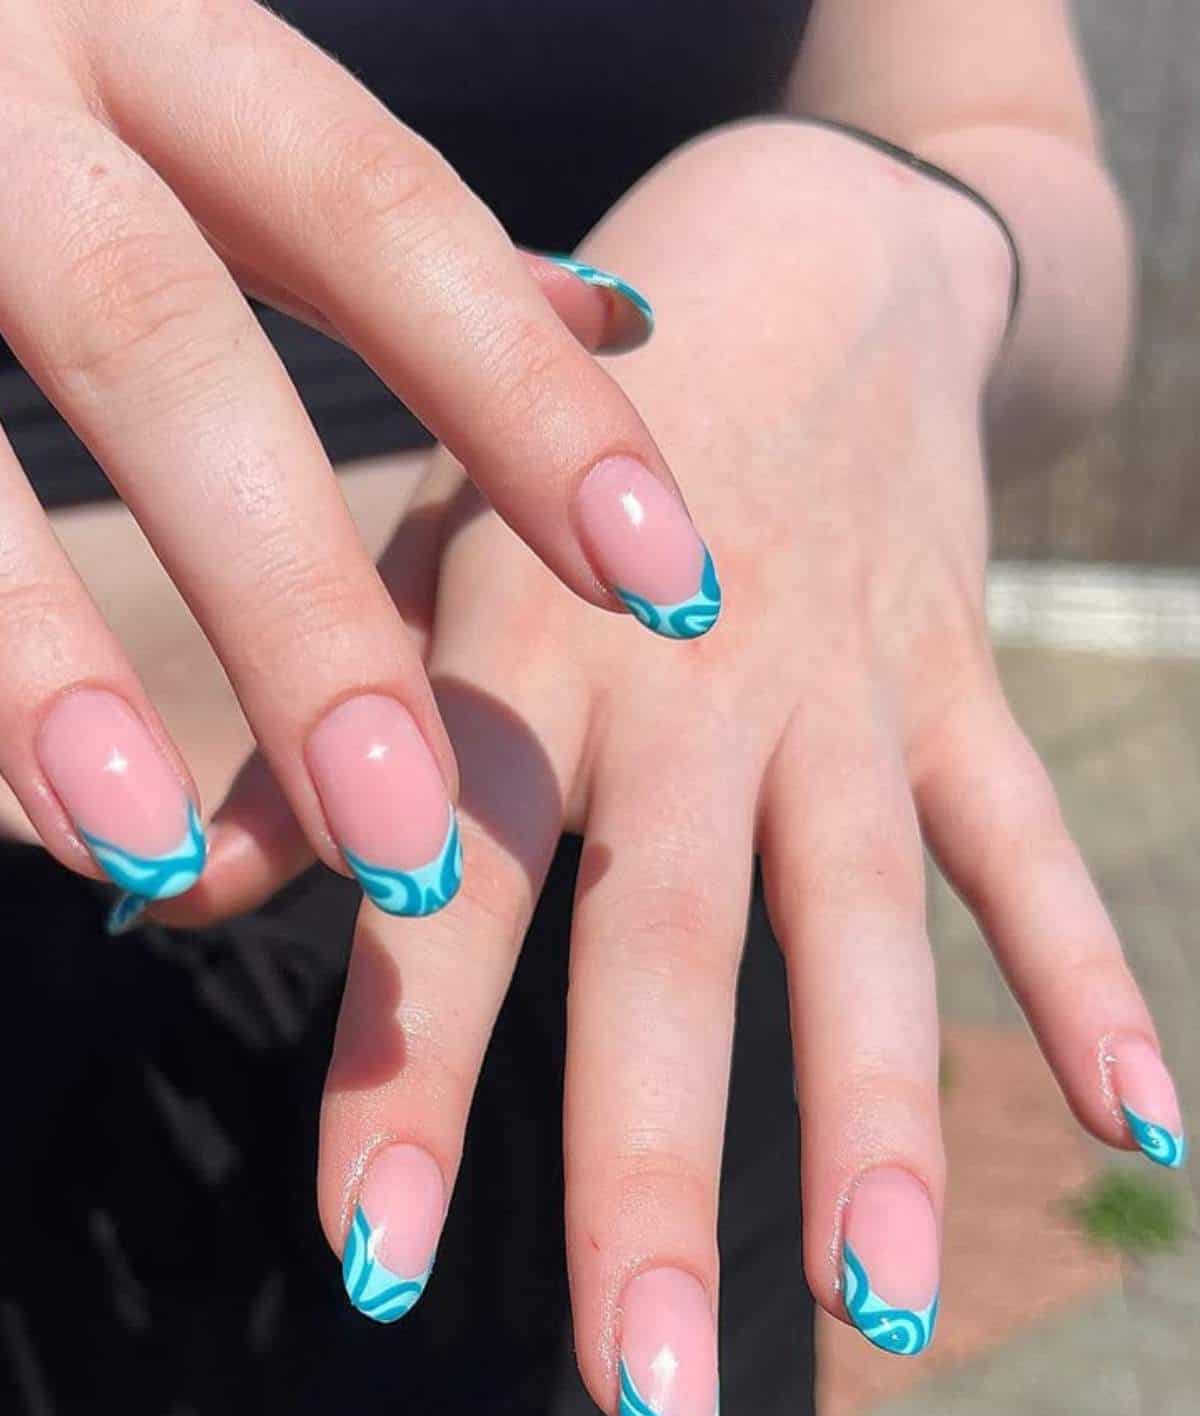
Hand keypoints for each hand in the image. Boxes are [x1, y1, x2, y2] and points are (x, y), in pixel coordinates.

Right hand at [0, 0, 697, 913]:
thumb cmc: (2, 64)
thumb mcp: (177, 73)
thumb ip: (358, 212)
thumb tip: (608, 313)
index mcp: (142, 24)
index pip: (381, 217)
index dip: (525, 408)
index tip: (670, 584)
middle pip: (166, 347)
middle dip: (296, 606)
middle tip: (409, 841)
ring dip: (50, 666)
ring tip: (161, 858)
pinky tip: (34, 798)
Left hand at [185, 121, 1185, 1415]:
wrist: (796, 249)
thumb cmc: (558, 436)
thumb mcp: (416, 539)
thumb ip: (319, 730)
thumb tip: (172, 898)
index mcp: (523, 657)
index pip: (457, 898)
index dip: (409, 1079)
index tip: (373, 1269)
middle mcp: (686, 690)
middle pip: (671, 959)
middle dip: (650, 1186)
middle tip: (652, 1404)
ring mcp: (844, 687)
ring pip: (869, 926)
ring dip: (879, 1123)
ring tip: (887, 1309)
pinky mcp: (961, 679)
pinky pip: (1030, 837)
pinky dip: (1089, 972)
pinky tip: (1147, 1126)